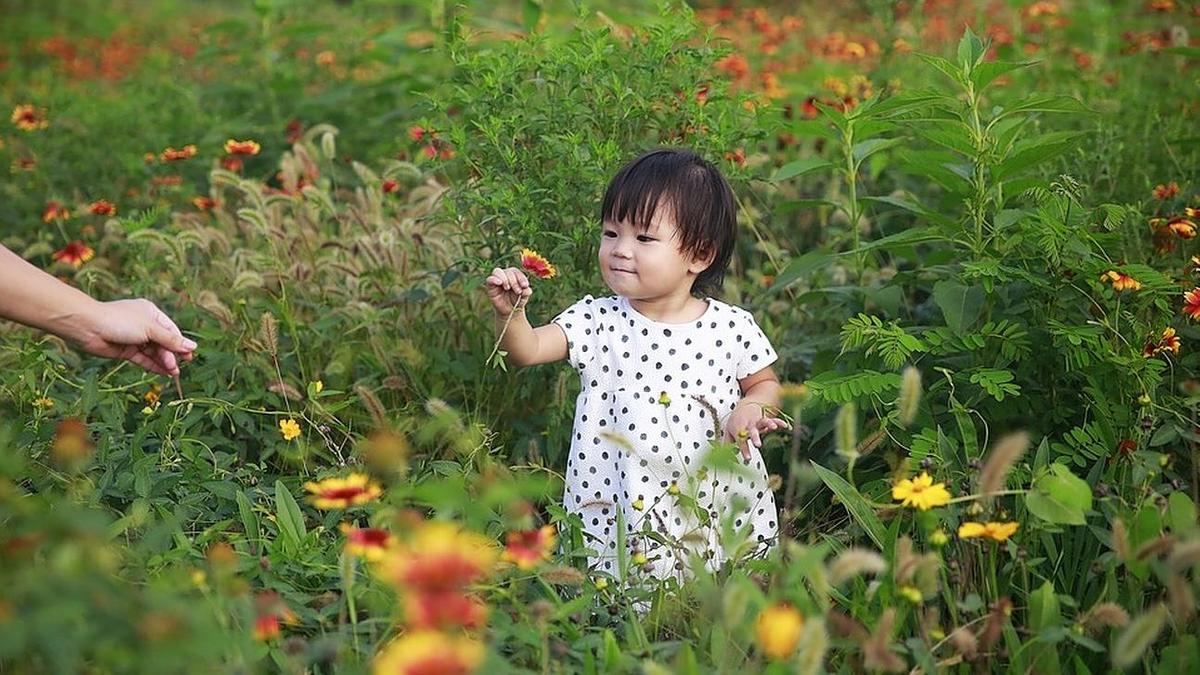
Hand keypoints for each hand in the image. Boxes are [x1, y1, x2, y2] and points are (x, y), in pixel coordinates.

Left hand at [71, 299, 196, 376]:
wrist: (88, 327)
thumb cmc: (120, 321)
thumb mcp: (150, 329)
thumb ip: (171, 340)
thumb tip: (192, 346)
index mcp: (151, 313)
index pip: (171, 330)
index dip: (180, 343)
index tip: (189, 356)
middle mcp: (144, 325)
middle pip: (163, 342)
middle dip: (171, 355)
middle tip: (179, 368)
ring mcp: (134, 338)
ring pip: (154, 352)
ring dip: (164, 362)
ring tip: (173, 373)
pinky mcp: (126, 350)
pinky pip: (143, 359)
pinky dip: (153, 366)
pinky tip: (163, 373)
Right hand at [485, 266, 531, 315]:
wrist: (509, 311)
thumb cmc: (517, 300)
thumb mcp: (524, 297)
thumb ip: (527, 292)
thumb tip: (526, 289)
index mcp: (514, 275)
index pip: (516, 272)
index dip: (521, 278)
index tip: (525, 286)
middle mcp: (505, 275)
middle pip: (508, 271)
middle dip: (514, 281)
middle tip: (518, 291)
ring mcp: (497, 279)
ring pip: (498, 271)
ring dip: (504, 279)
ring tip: (508, 288)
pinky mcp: (490, 286)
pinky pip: (489, 279)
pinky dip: (494, 279)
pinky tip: (499, 283)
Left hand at [723, 402, 789, 459]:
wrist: (745, 405)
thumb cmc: (736, 421)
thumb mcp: (728, 431)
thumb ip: (726, 443)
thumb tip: (723, 455)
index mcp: (738, 429)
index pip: (741, 441)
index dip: (744, 449)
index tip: (748, 458)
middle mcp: (749, 425)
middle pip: (752, 431)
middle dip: (755, 437)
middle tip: (758, 444)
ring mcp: (758, 421)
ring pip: (763, 422)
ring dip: (769, 424)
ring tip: (774, 427)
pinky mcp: (766, 418)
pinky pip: (774, 419)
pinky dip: (779, 422)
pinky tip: (786, 426)